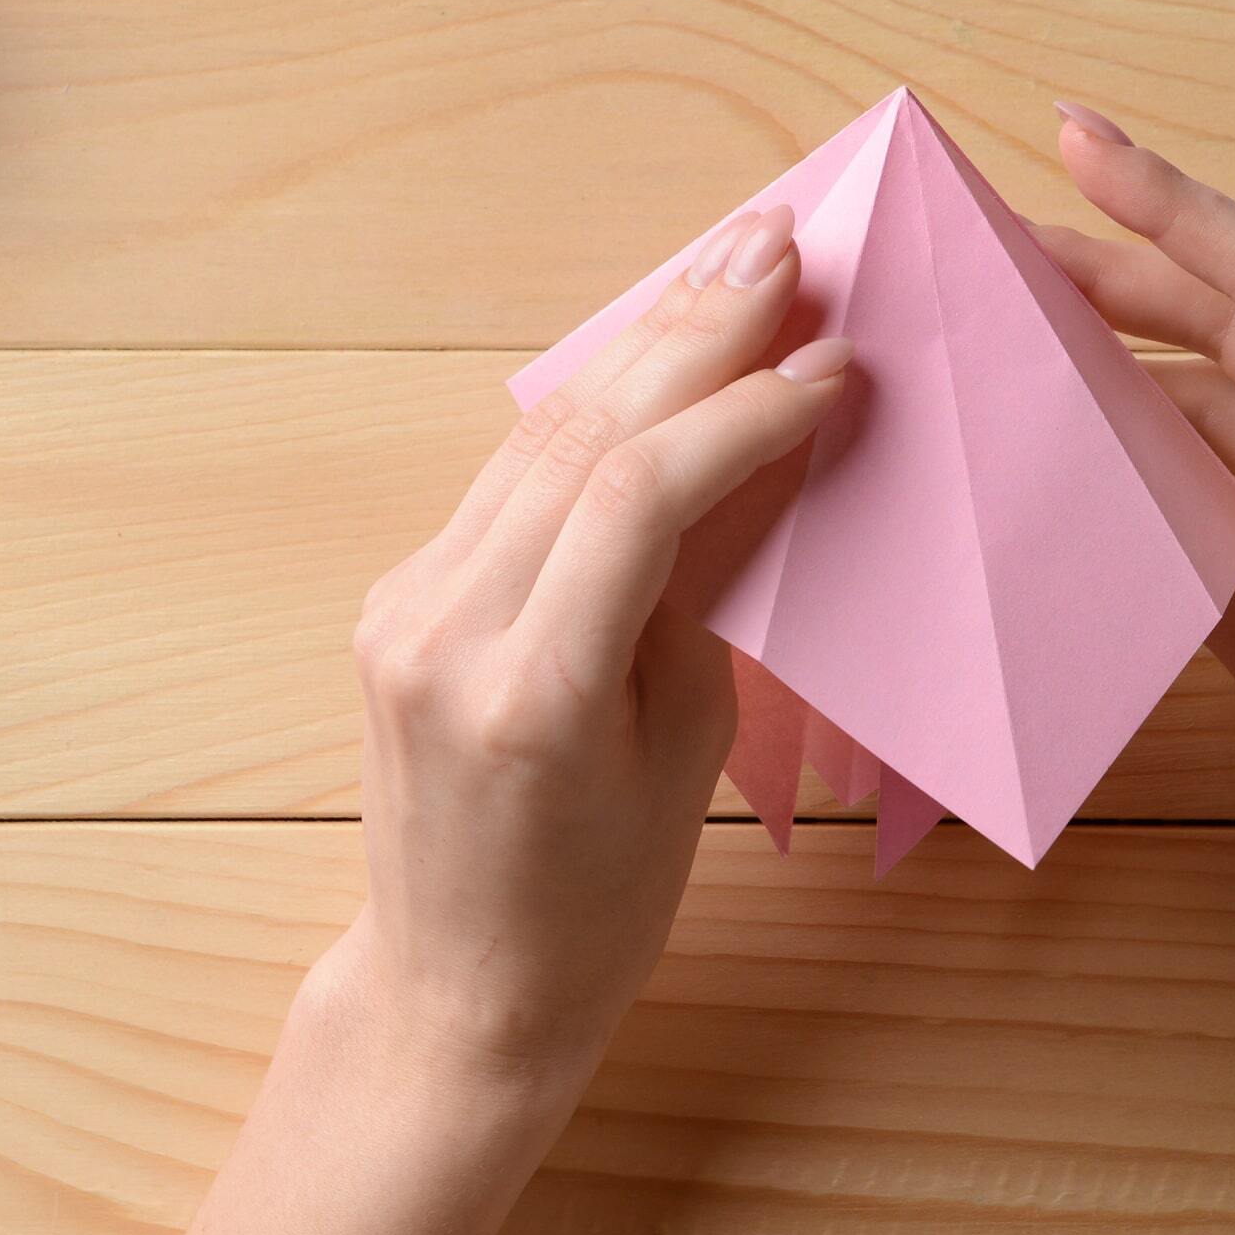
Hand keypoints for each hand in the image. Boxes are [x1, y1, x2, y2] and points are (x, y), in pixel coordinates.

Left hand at [340, 205, 852, 1101]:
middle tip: (781, 244)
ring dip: (644, 343)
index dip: (742, 411)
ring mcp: (406, 606)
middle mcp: (446, 630)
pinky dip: (594, 407)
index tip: (834, 362)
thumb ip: (705, 596)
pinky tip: (658, 348)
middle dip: (692, 331)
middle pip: (580, 437)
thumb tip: (758, 455)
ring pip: (538, 436)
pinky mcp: (399, 598)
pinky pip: (508, 478)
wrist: (454, 991)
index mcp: (528, 691)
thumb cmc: (598, 906)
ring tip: (733, 261)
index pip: (637, 496)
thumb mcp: (685, 755)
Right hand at [1037, 109, 1234, 967]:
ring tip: (1017, 328)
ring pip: (1233, 397)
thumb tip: (1103, 499)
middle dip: (1126, 268)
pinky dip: (1163, 457)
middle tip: (1003, 229)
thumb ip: (1202, 572)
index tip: (1076, 135)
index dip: (1168, 204)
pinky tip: (1082, 446)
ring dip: (1133, 364)